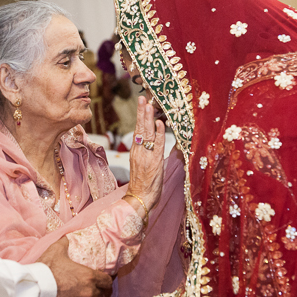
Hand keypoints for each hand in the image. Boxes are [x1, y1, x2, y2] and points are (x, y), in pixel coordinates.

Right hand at [37, 238, 112, 296]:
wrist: (32, 290)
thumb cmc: (45, 269)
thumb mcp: (56, 250)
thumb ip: (64, 243)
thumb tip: (67, 238)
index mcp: (89, 277)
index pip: (107, 282)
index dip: (105, 282)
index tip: (101, 283)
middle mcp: (88, 293)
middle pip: (98, 296)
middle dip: (93, 293)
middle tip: (82, 291)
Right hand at [126, 96, 165, 211]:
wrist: (140, 199)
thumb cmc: (143, 185)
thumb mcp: (144, 166)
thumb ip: (149, 153)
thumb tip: (158, 144)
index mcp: (136, 152)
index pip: (138, 130)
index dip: (140, 117)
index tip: (142, 104)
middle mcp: (140, 152)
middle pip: (140, 128)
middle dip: (142, 112)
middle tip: (142, 98)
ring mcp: (146, 156)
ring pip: (147, 134)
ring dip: (148, 118)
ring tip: (148, 104)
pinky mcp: (154, 162)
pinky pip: (158, 145)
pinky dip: (159, 133)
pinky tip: (159, 123)